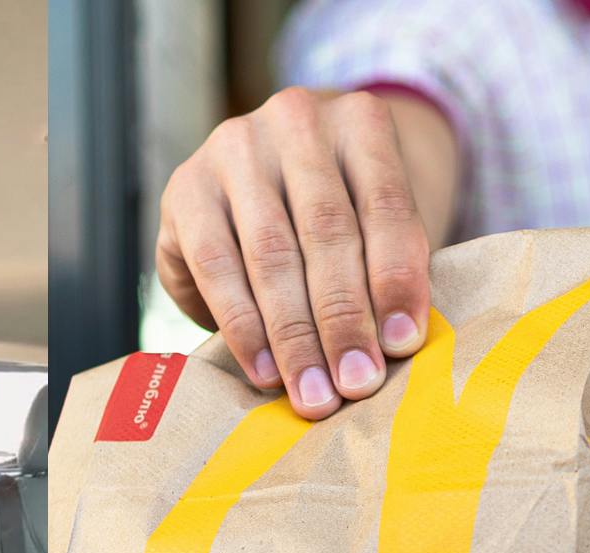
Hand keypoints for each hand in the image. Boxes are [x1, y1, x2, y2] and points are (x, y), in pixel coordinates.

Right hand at [156, 86, 455, 419]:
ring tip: (312, 393)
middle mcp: (296, 121)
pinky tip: (264, 370)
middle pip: (326, 231)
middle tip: (356, 384)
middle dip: (343, 320)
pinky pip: (215, 265)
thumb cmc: (349, 212)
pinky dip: (242, 326)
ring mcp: (234, 148)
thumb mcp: (381, 225)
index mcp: (361, 121)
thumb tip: (393, 348)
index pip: (386, 205)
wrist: (279, 177)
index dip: (396, 279)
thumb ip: (391, 270)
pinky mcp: (187, 187)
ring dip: (293, 335)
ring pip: (269, 253)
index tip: (402, 345)